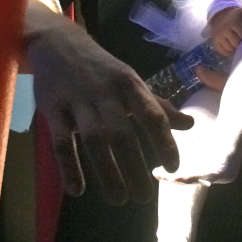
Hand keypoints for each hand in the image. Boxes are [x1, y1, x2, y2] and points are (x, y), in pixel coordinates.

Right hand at [24, 2, 191, 204]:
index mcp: (129, 84)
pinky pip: (60, 141)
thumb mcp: (130, 81)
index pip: (151, 114)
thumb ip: (156, 106)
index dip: (163, 141)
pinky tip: (77, 191)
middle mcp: (105, 91)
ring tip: (119, 200)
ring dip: (107, 172)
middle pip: (121, 133)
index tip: (172, 168)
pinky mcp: (52, 108)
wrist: (56, 41)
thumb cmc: (100, 68)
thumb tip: (190, 125)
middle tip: (144, 197)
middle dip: (134, 166)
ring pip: (93, 139)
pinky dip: (68, 167)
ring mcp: (77, 100)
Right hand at [209, 6, 241, 55]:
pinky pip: (224, 52)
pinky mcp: (215, 42)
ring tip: (238, 44)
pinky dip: (229, 52)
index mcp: (232, 23)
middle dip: (241, 44)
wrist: (219, 17)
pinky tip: (232, 47)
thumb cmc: (235, 17)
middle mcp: (224, 30)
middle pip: (236, 43)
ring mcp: (218, 37)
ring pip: (230, 49)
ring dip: (235, 48)